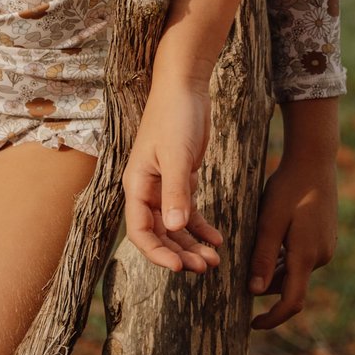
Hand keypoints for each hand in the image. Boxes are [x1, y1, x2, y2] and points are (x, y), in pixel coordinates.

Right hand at [123, 66, 222, 272]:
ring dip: (193, 244)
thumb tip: (173, 229)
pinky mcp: (181, 178)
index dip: (158, 253)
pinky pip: (188, 211)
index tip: (180, 267)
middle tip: (206, 268)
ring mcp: (164, 186)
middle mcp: (147, 190)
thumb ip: (176, 192)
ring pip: (175, 226)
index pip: (141, 232)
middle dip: (181, 253)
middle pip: (160, 234)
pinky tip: (217, 238)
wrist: (185, 86)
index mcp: (137, 186)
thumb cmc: (175, 116)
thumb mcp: (177, 155)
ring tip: (215, 259)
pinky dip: (201, 226)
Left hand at [249, 106, 337, 328]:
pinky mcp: (325, 237)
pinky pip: (302, 258)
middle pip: (290, 286)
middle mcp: (320, 256)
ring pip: (295, 272)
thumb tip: (255, 292)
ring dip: (274, 273)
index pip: (292, 302)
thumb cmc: (288, 188)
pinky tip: (269, 244)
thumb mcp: (269, 221)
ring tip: (251, 259)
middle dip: (266, 288)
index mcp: (305, 256)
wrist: (315, 160)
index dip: (273, 318)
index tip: (252, 325)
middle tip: (239, 278)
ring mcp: (325, 246)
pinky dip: (284, 260)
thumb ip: (262, 256)